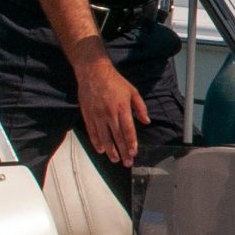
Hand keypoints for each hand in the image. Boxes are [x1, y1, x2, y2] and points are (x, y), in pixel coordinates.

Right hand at [70, 37, 149, 165]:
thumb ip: (140, 107)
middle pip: (117, 137)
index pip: (128, 130)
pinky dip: (96, 142)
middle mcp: (109, 114)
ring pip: (104, 137)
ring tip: (115, 159)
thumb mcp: (133, 91)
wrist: (93, 72)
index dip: (131, 143)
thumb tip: (146, 121)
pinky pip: (92, 132)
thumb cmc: (115, 81)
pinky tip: (100, 150)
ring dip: (110, 150)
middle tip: (126, 162)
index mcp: (122, 108)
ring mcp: (97, 115)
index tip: (134, 153)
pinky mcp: (88, 115)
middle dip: (122, 151)